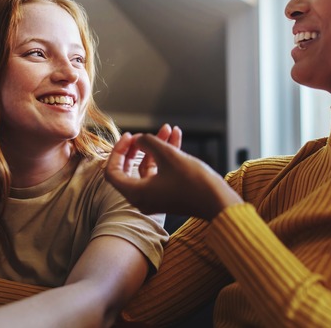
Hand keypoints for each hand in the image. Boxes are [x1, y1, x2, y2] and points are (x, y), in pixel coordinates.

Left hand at [106, 132, 242, 220]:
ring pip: (149, 168)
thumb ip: (149, 143)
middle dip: (138, 147)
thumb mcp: (168, 155)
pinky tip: (176, 137)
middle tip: (143, 134)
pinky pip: (161, 173)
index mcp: (136, 193)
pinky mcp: (169, 195)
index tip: (130, 137)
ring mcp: (156, 197)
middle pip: (129, 170)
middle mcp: (143, 198)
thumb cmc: (193, 182)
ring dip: (157, 148)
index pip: (112, 172)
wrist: (218, 201)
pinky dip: (166, 157)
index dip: (118, 151)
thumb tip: (139, 139)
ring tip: (168, 128)